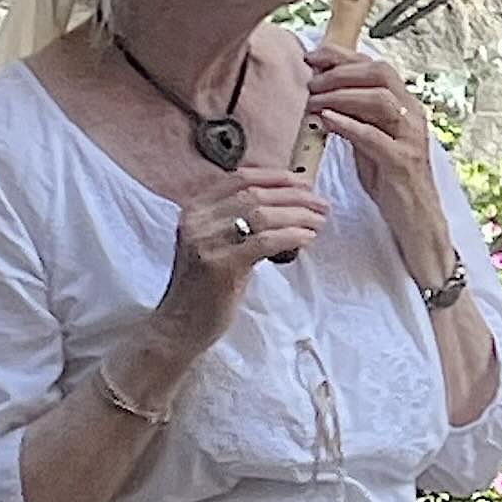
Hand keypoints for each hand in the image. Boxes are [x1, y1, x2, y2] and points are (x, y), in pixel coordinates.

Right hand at [155, 169, 330, 356]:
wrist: (180, 325)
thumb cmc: (206, 287)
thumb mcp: (217, 245)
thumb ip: (239, 223)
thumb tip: (285, 207)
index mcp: (195, 209)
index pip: (239, 179)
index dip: (276, 177)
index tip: (304, 183)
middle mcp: (197, 219)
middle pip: (254, 194)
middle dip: (295, 197)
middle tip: (321, 205)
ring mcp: (206, 241)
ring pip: (261, 215)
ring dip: (298, 216)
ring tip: (319, 221)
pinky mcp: (220, 265)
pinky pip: (264, 241)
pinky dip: (291, 236)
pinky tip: (308, 238)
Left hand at [303, 45, 448, 282]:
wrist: (415, 221)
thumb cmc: (391, 181)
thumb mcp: (369, 141)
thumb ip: (356, 117)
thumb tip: (325, 94)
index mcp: (405, 106)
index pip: (376, 66)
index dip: (342, 56)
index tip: (312, 57)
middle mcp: (412, 116)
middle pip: (380, 74)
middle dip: (340, 72)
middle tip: (312, 82)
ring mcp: (410, 138)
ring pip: (379, 99)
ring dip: (341, 95)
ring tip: (314, 101)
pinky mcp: (403, 162)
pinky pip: (374, 136)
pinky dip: (348, 124)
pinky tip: (327, 121)